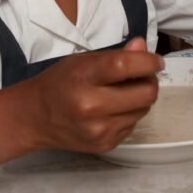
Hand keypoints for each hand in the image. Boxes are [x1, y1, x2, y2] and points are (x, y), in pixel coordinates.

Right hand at [21, 37, 161, 153]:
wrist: (36, 117)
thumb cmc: (61, 82)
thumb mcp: (84, 61)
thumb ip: (116, 55)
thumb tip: (143, 47)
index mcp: (83, 77)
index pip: (125, 66)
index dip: (148, 62)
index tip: (156, 61)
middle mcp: (90, 106)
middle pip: (146, 93)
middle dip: (149, 81)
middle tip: (141, 76)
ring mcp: (99, 130)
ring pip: (144, 110)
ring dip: (140, 99)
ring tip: (121, 93)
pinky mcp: (105, 145)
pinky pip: (133, 125)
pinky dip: (129, 114)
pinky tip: (111, 110)